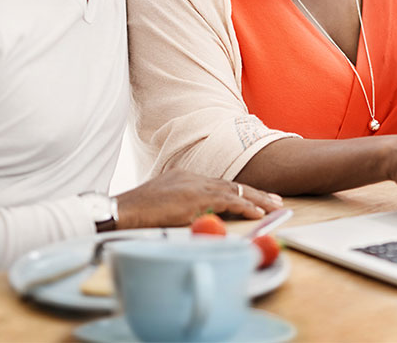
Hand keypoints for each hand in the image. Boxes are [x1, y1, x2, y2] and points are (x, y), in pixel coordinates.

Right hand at [113, 169, 282, 228]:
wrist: (121, 210)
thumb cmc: (137, 212)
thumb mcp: (163, 206)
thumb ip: (182, 208)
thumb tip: (196, 219)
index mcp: (186, 178)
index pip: (220, 185)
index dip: (240, 192)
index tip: (255, 198)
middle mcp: (193, 178)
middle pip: (231, 185)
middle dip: (256, 194)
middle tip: (275, 201)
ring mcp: (195, 186)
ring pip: (234, 191)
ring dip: (257, 200)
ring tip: (275, 207)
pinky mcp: (195, 198)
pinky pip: (227, 201)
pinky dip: (245, 207)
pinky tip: (258, 213)